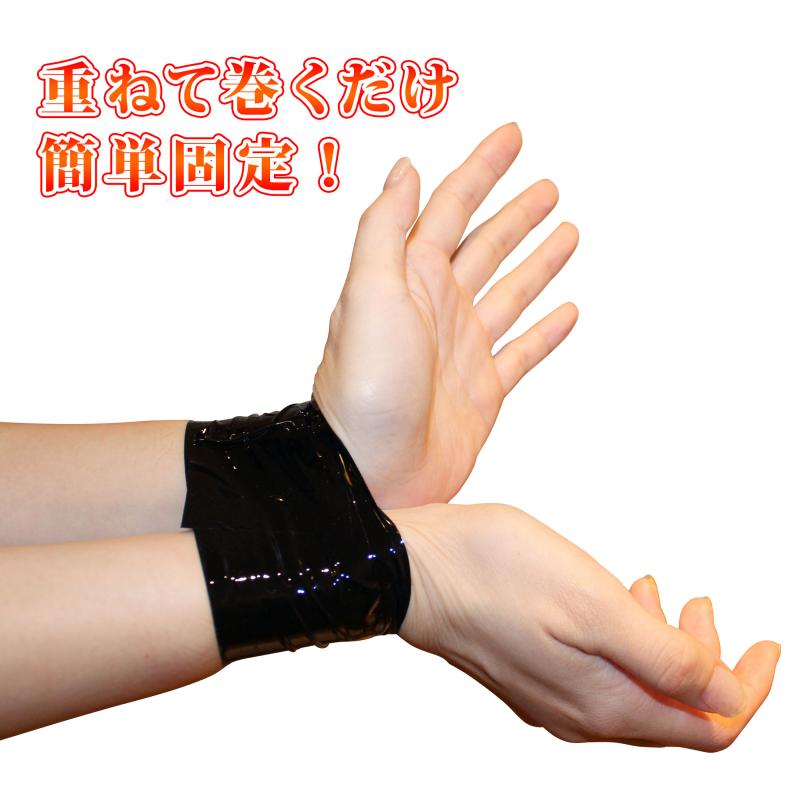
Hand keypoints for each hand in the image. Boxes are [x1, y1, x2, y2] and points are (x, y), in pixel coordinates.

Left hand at [313, 123, 578, 507]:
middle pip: (485, 245)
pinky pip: (523, 352)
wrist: (372, 472)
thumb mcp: (368, 293)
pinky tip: (567, 312)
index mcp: (409, 279)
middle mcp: (437, 309)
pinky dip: (546, 331)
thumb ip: (386, 229)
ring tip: (566, 232)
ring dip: (536, 262)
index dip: (480, 169)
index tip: (512, 136)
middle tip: (548, 184)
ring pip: (509, 292)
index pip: (449, 208)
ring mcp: (463, 350)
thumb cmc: (364, 389)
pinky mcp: (484, 392)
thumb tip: (405, 170)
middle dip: (515, 213)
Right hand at [392, 503, 779, 749]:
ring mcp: (551, 699)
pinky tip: (611, 600)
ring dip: (663, 646)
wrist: (412, 571)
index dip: (749, 689)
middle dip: (706, 660)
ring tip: (655, 588)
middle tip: (702, 601)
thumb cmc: (493, 573)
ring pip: (636, 691)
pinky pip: (600, 677)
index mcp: (605, 704)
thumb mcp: (592, 603)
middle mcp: (582, 716)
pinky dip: (624, 643)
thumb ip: (664, 658)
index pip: (710, 727)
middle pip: (673, 713)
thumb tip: (726, 696)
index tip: (768, 644)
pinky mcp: (529, 675)